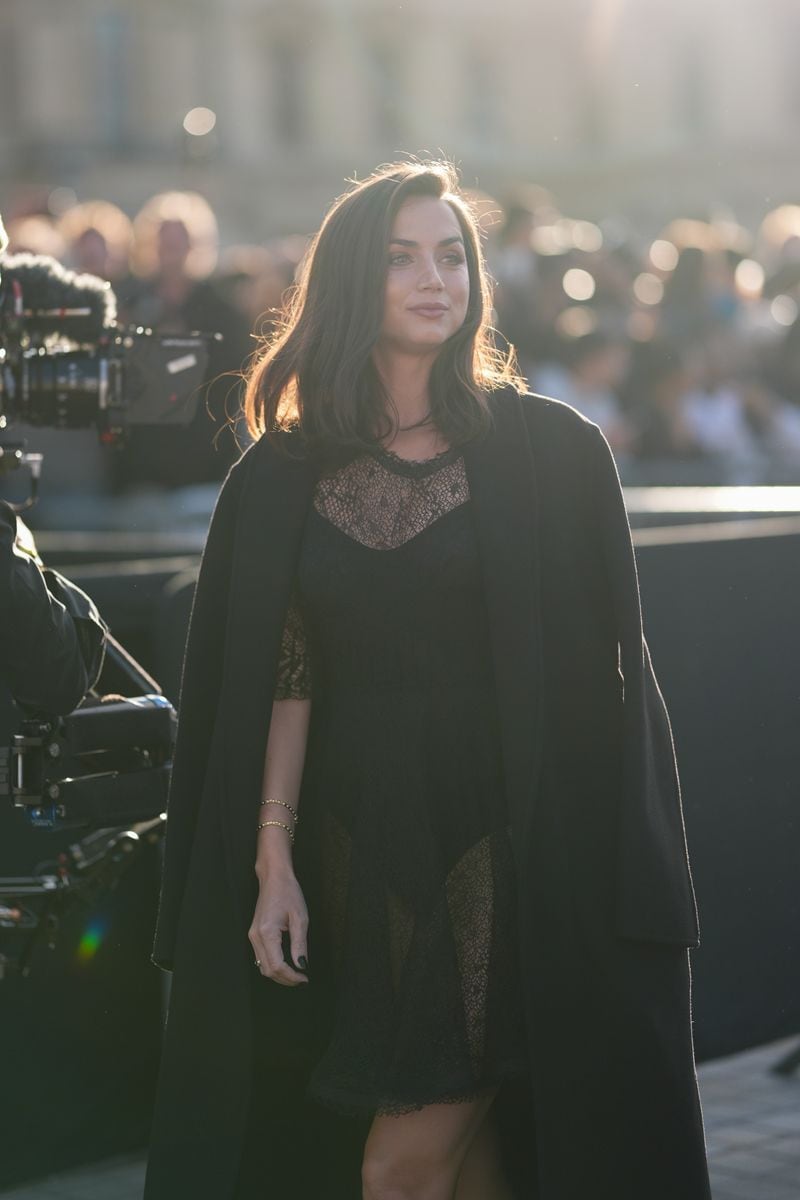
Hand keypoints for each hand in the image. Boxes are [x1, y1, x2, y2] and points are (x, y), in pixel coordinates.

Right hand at [248, 869, 308, 986]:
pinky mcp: (254, 934)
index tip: (305, 978)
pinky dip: (273, 966)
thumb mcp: (300, 918)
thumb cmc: (288, 892)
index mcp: (267, 933)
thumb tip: (302, 965)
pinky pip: (261, 957)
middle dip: (285, 979)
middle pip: (268, 970)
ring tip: (296, 975)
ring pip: (262, 966)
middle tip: (302, 979)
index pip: (277, 966)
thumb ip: (300, 944)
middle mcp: (256, 936)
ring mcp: (252, 936)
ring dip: (279, 974)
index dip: (291, 976)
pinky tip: (286, 965)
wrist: (274, 878)